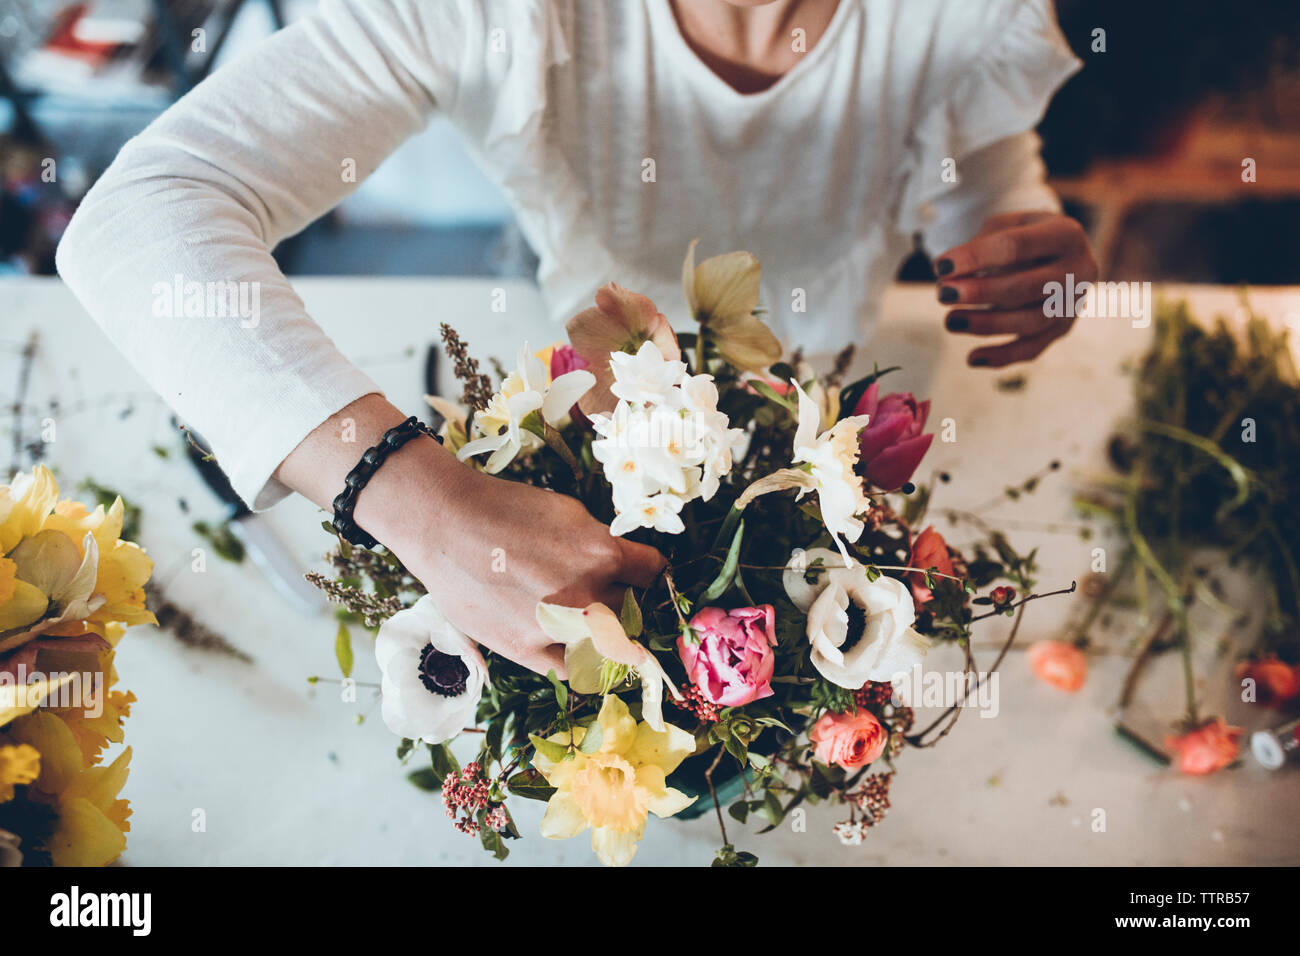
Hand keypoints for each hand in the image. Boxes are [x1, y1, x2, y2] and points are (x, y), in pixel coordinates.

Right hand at [278, 394, 664, 677]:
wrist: (444, 524)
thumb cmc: (504, 510)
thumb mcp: (568, 512)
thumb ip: (600, 543)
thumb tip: (623, 564)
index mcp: (602, 553)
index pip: (651, 572)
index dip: (647, 571)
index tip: (642, 575)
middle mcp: (586, 595)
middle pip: (630, 608)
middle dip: (622, 599)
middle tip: (605, 593)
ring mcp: (557, 627)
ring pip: (606, 643)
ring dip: (603, 632)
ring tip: (583, 617)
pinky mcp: (526, 650)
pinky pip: (571, 670)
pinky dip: (579, 661)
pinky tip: (574, 647)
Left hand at [934, 211, 1097, 368]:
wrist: (1057, 253)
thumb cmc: (1023, 236)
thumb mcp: (1006, 225)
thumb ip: (980, 246)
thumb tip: (949, 280)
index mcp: (1065, 234)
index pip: (1015, 246)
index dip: (975, 257)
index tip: (940, 267)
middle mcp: (1078, 269)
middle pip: (1025, 287)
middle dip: (980, 293)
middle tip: (943, 294)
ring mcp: (1073, 303)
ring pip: (1030, 322)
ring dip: (986, 325)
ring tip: (950, 321)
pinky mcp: (1063, 329)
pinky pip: (1033, 349)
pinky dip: (1002, 356)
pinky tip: (972, 358)